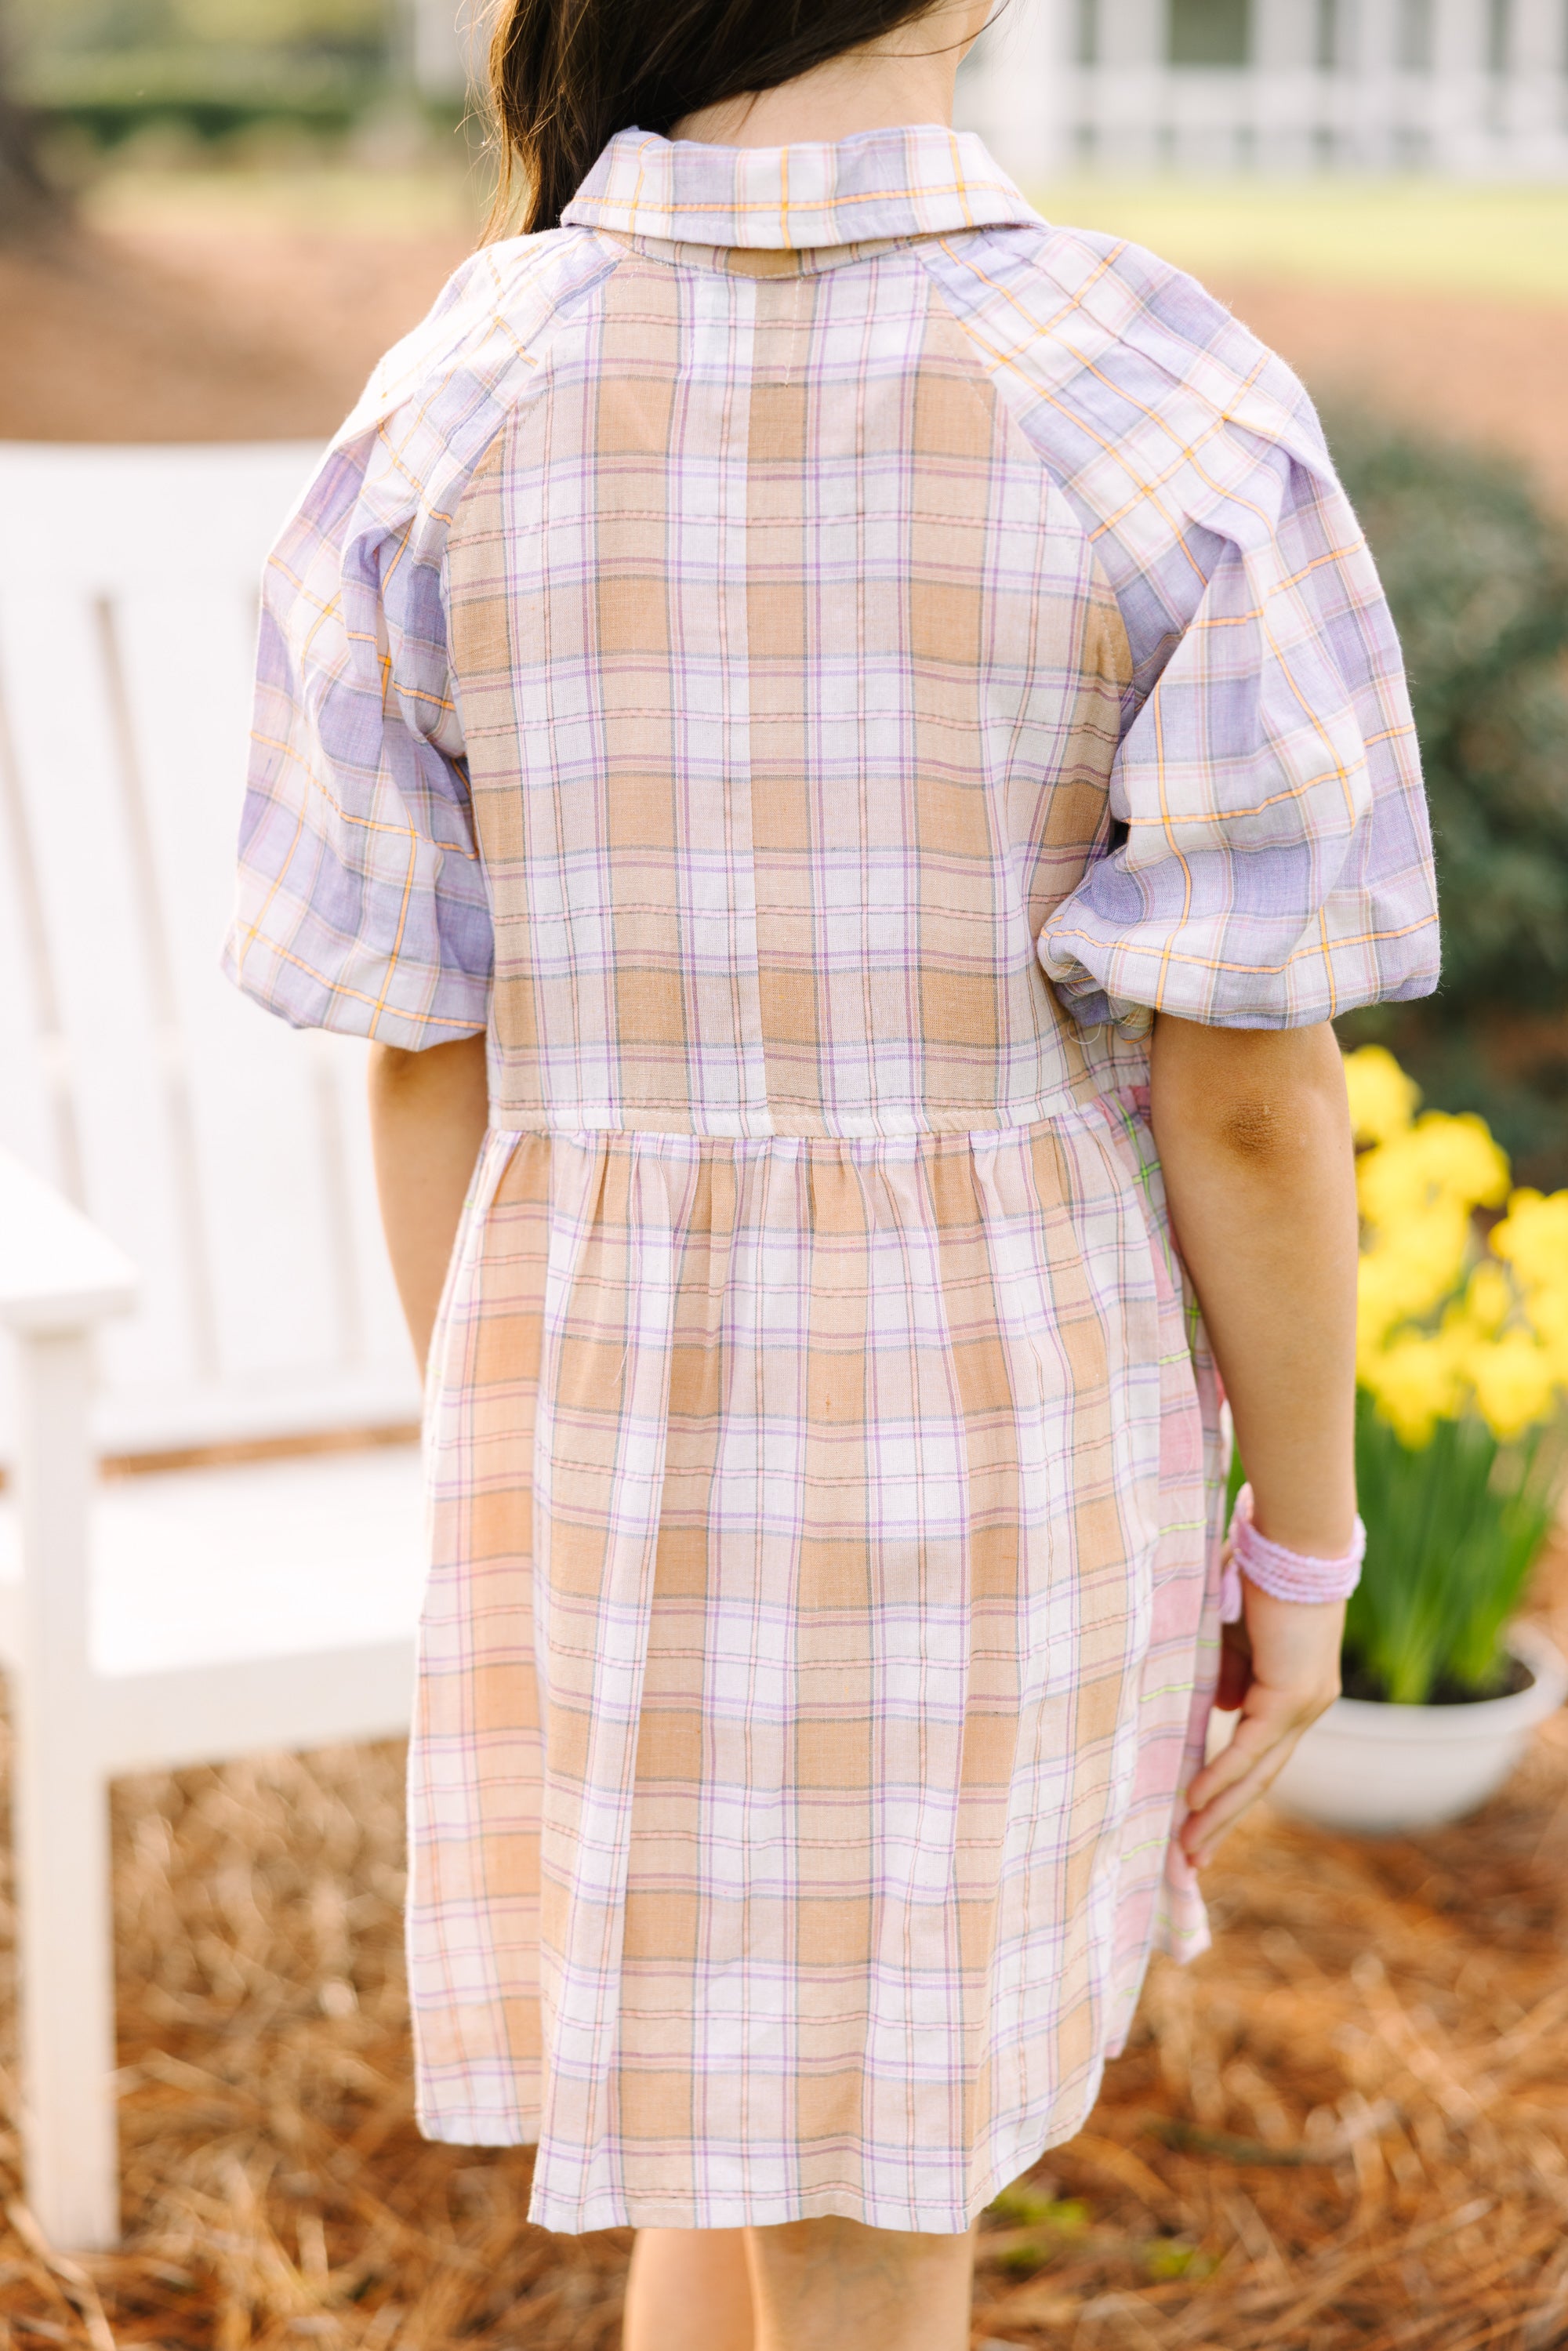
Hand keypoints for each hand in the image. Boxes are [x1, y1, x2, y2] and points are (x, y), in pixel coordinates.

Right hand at [1179, 1580, 1344, 1869]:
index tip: (1196, 1824)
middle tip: (1191, 1861)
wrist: (1292, 1541)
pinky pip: (1250, 1745)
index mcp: (1292, 1694)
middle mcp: (1303, 1708)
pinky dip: (1221, 1774)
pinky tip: (1194, 1802)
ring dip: (1218, 1814)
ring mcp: (1303, 1704)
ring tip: (1187, 1849)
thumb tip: (1218, 1709)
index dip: (1227, 1795)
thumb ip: (1226, 1675)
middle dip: (1222, 1824)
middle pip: (1259, 1780)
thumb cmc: (1259, 1574)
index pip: (1258, 1758)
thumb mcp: (1231, 1636)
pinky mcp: (1293, 1694)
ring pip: (1257, 1774)